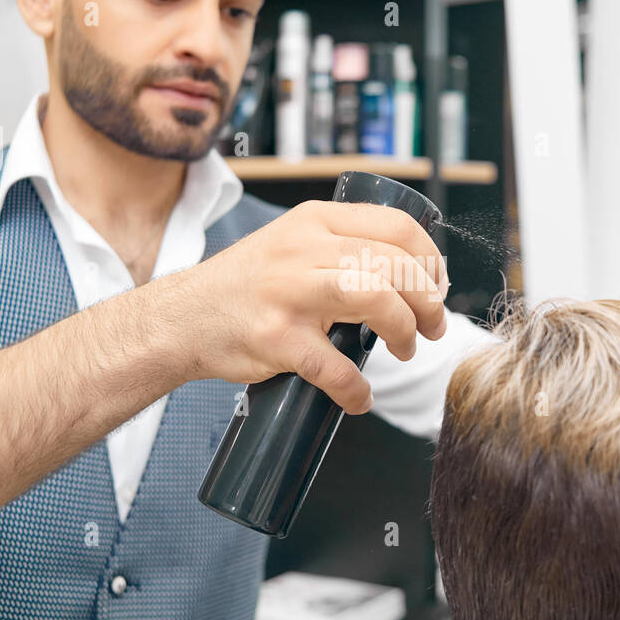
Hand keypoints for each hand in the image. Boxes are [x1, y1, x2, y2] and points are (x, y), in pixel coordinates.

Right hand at [177, 200, 448, 414]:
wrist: (182, 318)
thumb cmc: (244, 287)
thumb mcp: (292, 244)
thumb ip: (341, 247)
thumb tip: (408, 274)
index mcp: (315, 222)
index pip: (396, 227)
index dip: (430, 261)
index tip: (436, 287)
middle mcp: (303, 249)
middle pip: (394, 264)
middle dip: (427, 302)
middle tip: (431, 328)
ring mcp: (288, 293)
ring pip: (375, 298)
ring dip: (403, 331)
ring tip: (404, 350)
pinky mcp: (276, 339)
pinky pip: (335, 367)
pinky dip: (356, 389)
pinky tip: (359, 397)